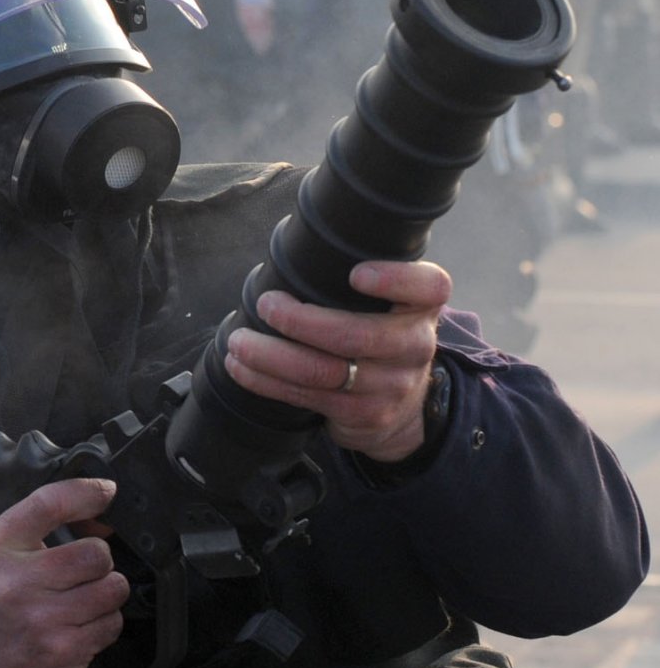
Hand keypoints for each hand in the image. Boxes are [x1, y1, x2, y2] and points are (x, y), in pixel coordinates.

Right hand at [0, 478, 128, 667]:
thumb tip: (102, 520)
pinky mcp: (66, 652)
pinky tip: (78, 627)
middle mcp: (18, 583)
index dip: (85, 492)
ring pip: (112, 590)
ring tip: (81, 601)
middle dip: (98, 561)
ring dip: (105, 594)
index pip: (48, 504)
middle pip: (95, 553)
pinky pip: (111, 625)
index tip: (106, 491)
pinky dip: (103, 624)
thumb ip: (39, 530)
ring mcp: (44, 621)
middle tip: (82, 573)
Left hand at [223, 260, 450, 462]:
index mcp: (420, 307)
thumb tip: (285, 252)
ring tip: (239, 341)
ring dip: (270, 356)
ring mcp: (391, 385)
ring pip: (323, 372)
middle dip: (300, 321)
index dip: (395, 280)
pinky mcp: (363, 414)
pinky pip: (306, 396)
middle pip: (357, 335)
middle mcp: (414, 346)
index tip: (356, 274)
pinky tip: (241, 367)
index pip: (428, 288)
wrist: (404, 407)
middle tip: (266, 305)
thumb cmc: (377, 335)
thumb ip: (352, 279)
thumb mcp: (386, 304)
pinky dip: (265, 381)